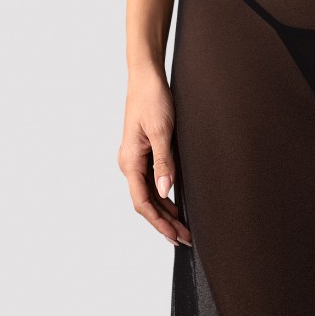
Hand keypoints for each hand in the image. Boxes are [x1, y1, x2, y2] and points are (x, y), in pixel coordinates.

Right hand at [118, 66, 192, 247]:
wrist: (146, 77)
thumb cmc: (152, 99)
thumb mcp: (162, 130)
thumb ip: (164, 162)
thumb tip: (166, 191)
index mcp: (130, 161)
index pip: (142, 202)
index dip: (159, 222)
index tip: (174, 236)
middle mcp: (129, 163)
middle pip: (146, 202)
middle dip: (164, 223)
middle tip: (185, 238)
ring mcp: (135, 159)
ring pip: (149, 194)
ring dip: (165, 212)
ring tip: (182, 229)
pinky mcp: (143, 152)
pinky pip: (151, 182)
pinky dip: (163, 197)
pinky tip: (175, 205)